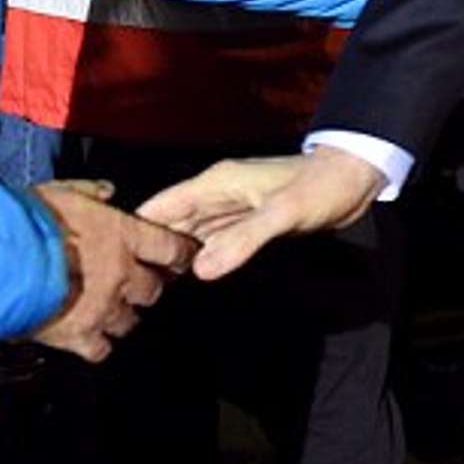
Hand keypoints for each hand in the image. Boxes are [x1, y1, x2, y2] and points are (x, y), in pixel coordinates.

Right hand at [26, 179, 198, 361]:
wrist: (3, 259)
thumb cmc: (31, 220)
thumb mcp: (62, 190)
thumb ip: (90, 191)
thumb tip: (107, 192)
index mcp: (122, 236)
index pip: (170, 248)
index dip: (180, 254)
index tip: (182, 257)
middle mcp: (121, 275)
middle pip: (153, 290)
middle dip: (146, 287)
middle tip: (136, 283)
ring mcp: (103, 309)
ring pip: (130, 321)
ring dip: (121, 315)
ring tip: (106, 309)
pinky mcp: (79, 336)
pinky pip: (101, 349)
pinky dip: (96, 344)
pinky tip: (87, 336)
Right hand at [136, 148, 384, 280]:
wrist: (353, 179)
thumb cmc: (319, 189)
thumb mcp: (282, 215)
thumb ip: (242, 240)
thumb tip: (199, 271)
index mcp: (217, 183)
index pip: (163, 205)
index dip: (135, 225)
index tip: (110, 255)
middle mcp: (217, 194)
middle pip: (171, 222)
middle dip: (149, 246)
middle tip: (123, 283)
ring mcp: (231, 209)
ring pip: (190, 233)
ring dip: (172, 254)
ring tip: (146, 285)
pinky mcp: (247, 223)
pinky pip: (213, 241)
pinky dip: (199, 256)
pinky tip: (188, 275)